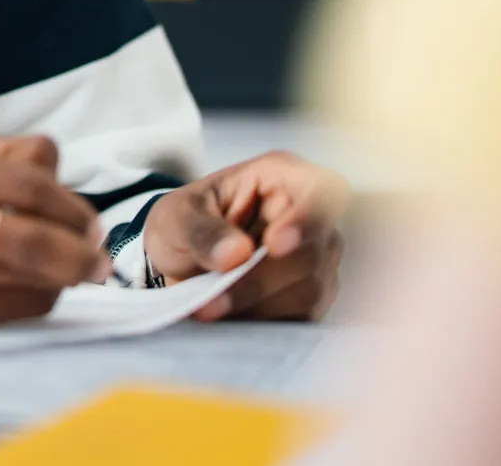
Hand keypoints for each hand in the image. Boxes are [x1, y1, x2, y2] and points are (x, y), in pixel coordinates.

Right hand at [0, 133, 110, 332]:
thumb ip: (8, 157)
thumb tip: (69, 188)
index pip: (27, 183)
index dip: (72, 207)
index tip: (91, 223)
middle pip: (29, 237)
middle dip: (79, 251)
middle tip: (98, 258)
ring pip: (27, 277)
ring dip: (64, 276)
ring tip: (71, 270)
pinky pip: (13, 309)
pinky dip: (38, 297)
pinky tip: (35, 287)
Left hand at [141, 151, 348, 321]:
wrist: (177, 264)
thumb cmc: (184, 225)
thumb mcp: (177, 216)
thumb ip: (202, 230)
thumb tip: (236, 254)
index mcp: (283, 178)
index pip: (323, 190)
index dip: (308, 219)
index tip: (274, 245)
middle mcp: (310, 219)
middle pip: (313, 253)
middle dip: (261, 279)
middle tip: (213, 299)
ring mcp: (317, 262)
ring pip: (309, 291)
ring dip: (258, 305)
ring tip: (209, 308)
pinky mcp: (311, 300)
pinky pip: (301, 319)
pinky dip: (262, 322)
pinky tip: (229, 319)